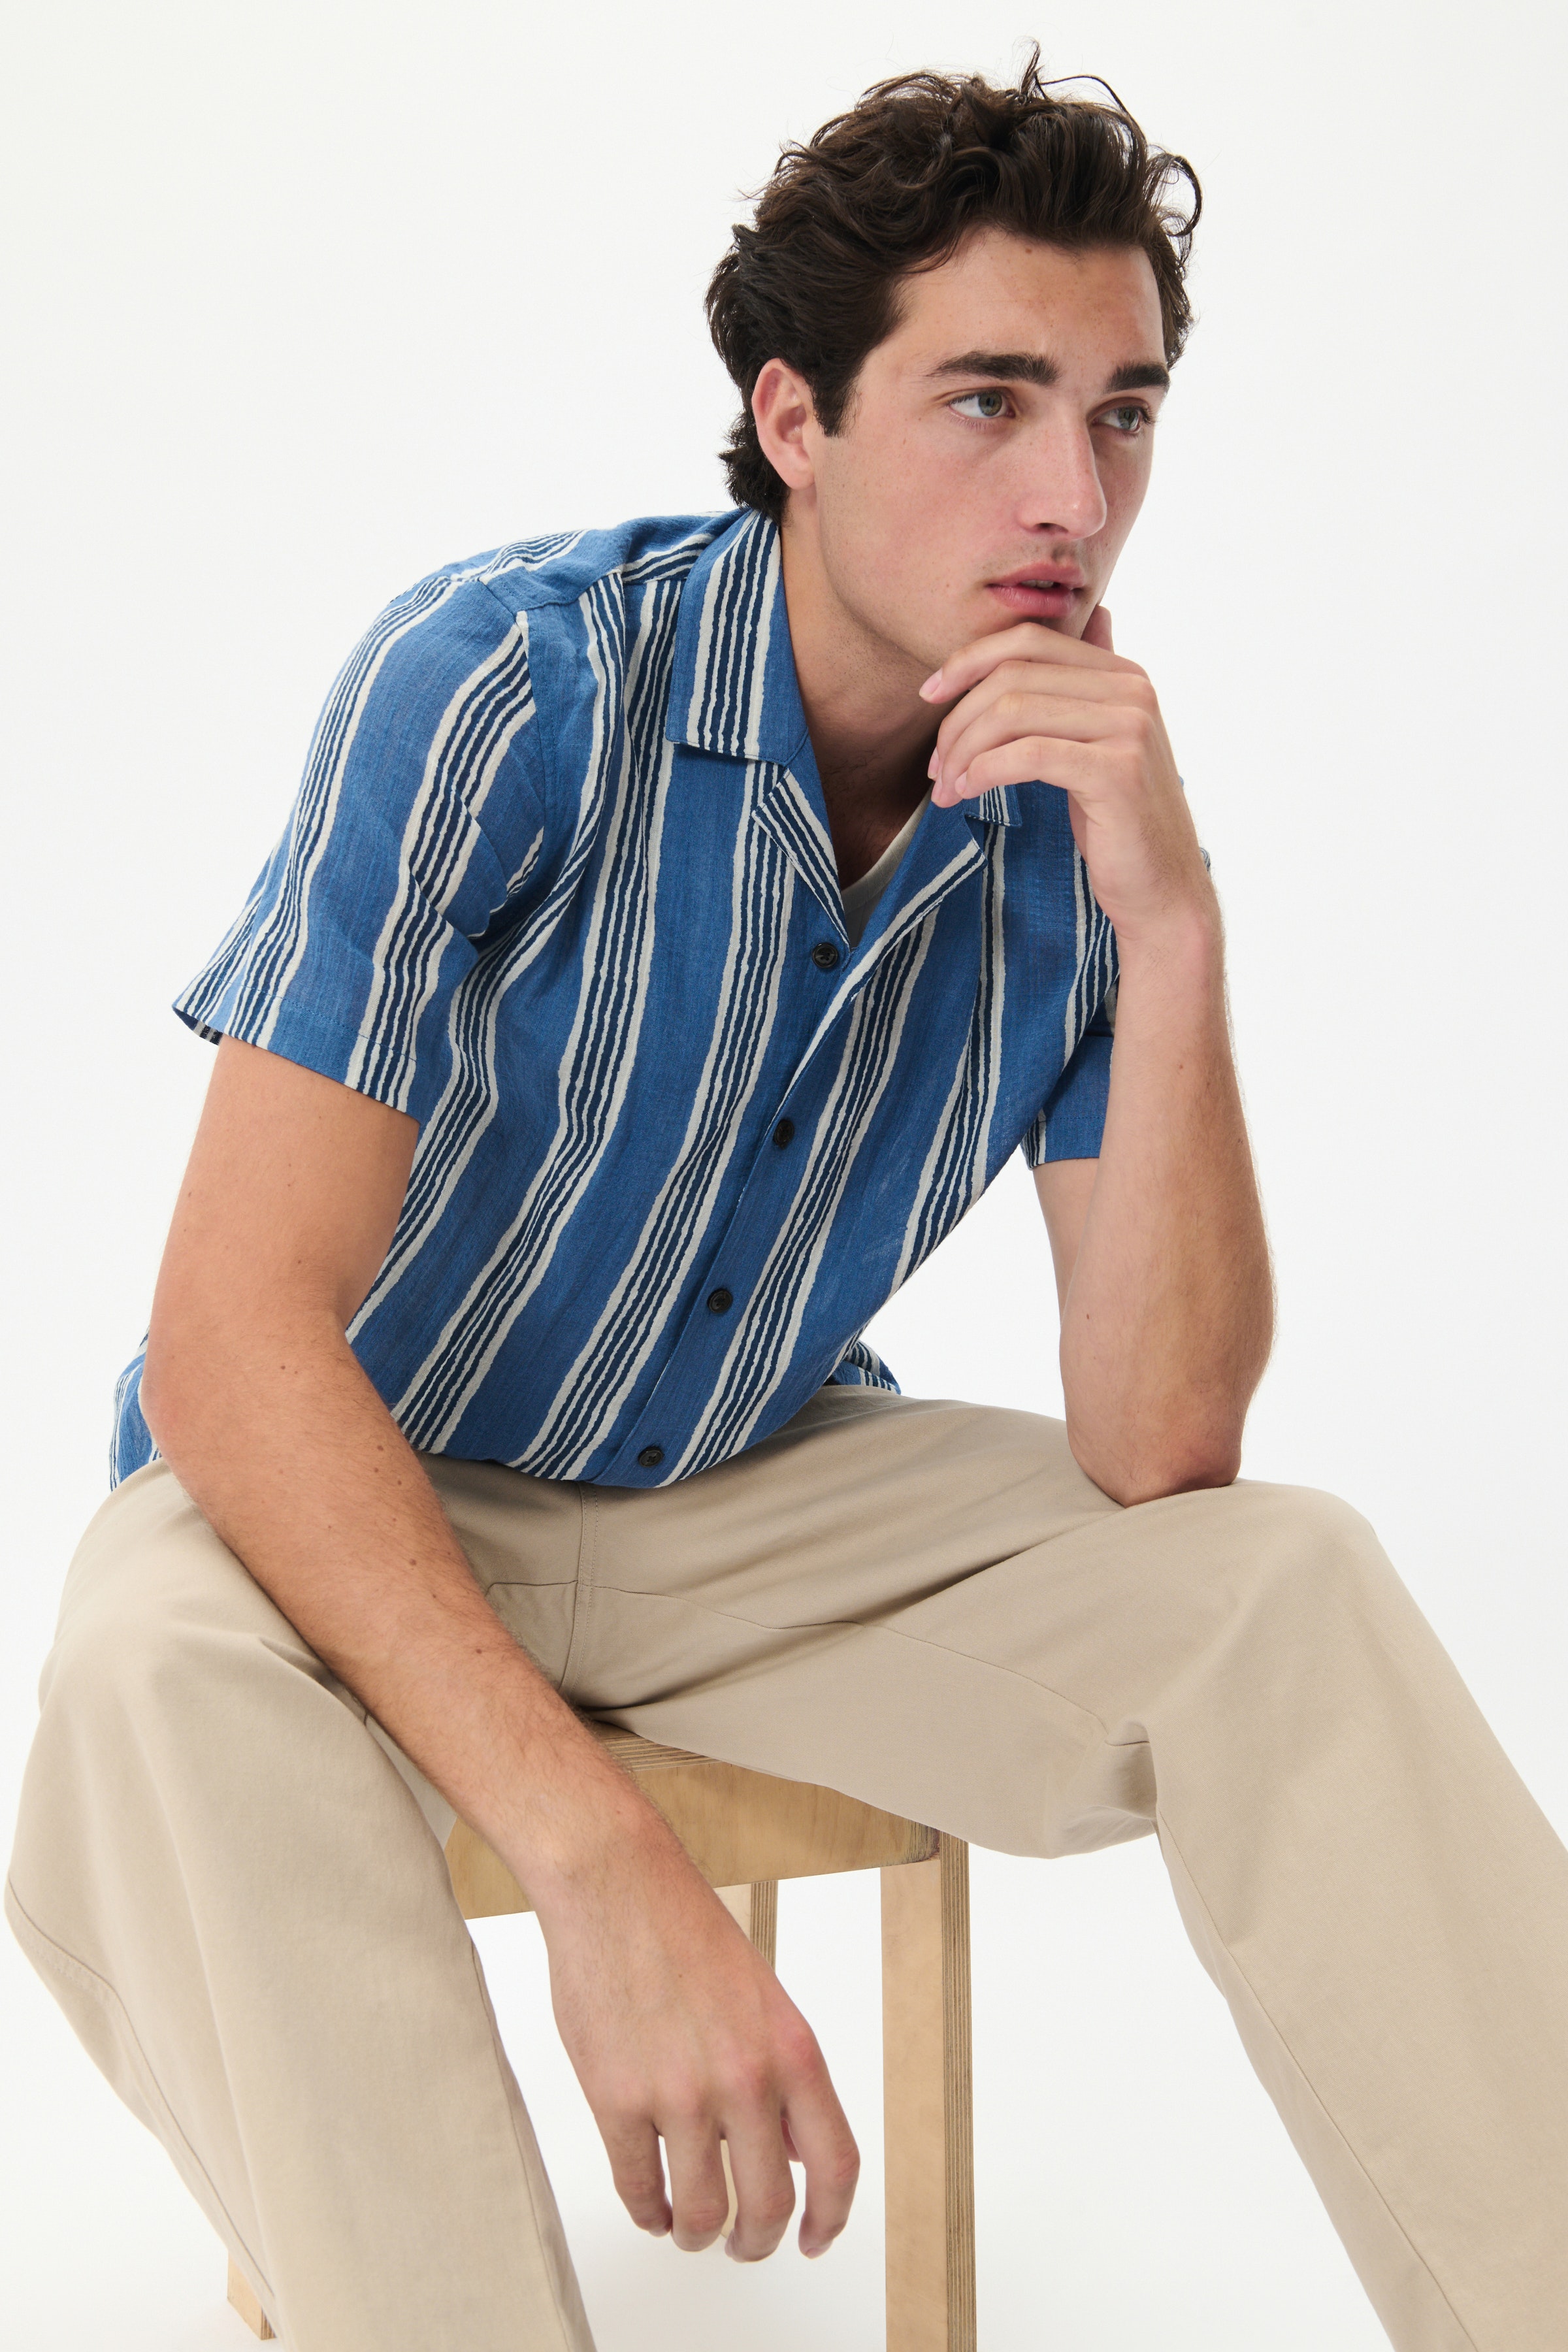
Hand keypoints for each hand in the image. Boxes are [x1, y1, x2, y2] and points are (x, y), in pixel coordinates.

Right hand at [535, 1813, 858, 2261]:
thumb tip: (800, 2148)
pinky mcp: (615, 2099)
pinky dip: (648, 2212)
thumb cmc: (684, 1929)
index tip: (815, 2237)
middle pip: (769, 2206)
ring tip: (692, 2229)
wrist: (615, 1884)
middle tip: (744, 2243)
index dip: (830, 2218)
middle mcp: (744, 2078)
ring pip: (702, 2214)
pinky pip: (639, 2190)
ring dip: (698, 2235)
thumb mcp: (764, 1999)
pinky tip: (651, 2206)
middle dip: (757, 2241)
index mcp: (792, 2050)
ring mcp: (678, 2093)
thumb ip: (785, 2076)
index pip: (837, 2164)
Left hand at [920, 607, 1212, 948]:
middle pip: (1013, 676)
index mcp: (1123, 674)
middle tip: (935, 766)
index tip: (929, 695)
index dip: (968, 661)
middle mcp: (1132, 689)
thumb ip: (1088, 688)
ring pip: (1013, 712)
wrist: (1162, 888)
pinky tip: (967, 792)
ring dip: (963, 751)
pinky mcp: (1117, 771)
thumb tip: (1096, 617)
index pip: (1028, 640)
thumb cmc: (1118, 821)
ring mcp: (1129, 727)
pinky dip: (984, 771)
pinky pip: (1027, 755)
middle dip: (958, 719)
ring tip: (946, 787)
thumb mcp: (1099, 745)